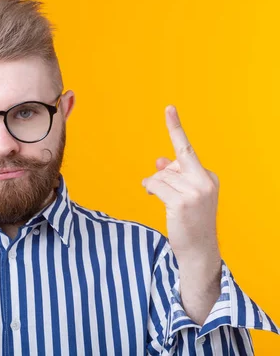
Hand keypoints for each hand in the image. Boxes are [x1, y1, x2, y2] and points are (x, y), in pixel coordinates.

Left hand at [141, 105, 220, 262]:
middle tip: (157, 190)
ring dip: (154, 186)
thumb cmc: (191, 221)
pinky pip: (155, 185)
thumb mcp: (185, 195)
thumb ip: (173, 175)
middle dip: (160, 174)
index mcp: (209, 176)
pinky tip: (154, 199)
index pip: (187, 149)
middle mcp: (205, 180)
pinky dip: (151, 190)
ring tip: (164, 202)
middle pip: (171, 162)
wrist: (199, 251)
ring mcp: (194, 192)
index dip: (175, 128)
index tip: (168, 108)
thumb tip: (159, 160)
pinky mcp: (181, 202)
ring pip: (159, 175)